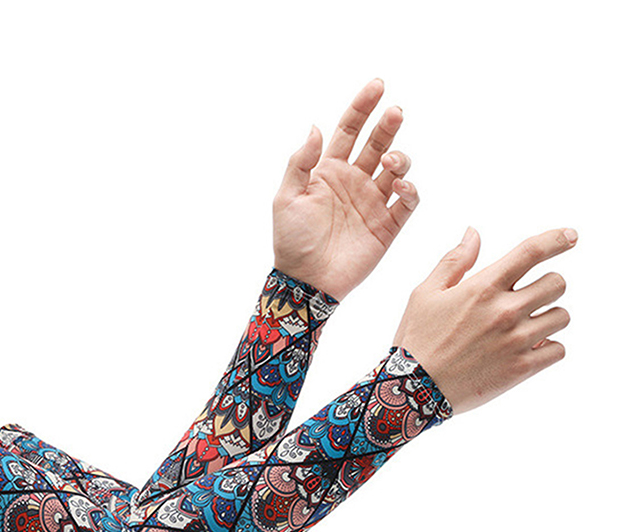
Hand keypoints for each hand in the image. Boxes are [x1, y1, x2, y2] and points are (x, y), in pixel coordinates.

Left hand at [272, 78, 418, 301]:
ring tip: (392, 162)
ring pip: (397, 168)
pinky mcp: (387, 226)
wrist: (305, 281)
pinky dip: (410, 190)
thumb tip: (316, 127)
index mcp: (329, 171)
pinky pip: (407, 202)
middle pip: (377, 143)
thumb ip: (301, 162)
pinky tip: (402, 185)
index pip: (349, 130)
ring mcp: (372, 202)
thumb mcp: (286, 197)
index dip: (363, 107)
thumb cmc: (291, 240)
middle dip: (387, 125)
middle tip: (393, 113)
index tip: (377, 86)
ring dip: (400, 158)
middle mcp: (354, 181)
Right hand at [392, 226, 575, 413]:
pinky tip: (528, 349)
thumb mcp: (425, 294)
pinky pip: (559, 350)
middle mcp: (504, 311)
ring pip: (562, 316)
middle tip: (530, 298)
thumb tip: (473, 234)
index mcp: (482, 288)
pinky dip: (549, 348)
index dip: (557, 239)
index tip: (570, 236)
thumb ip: (454, 262)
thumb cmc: (416, 340)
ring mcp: (516, 341)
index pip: (531, 252)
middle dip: (548, 286)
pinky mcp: (521, 368)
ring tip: (528, 327)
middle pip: (557, 283)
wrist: (412, 389)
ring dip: (549, 318)